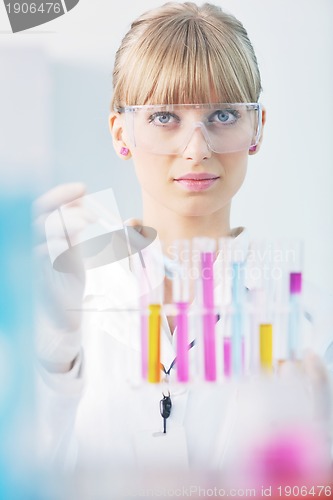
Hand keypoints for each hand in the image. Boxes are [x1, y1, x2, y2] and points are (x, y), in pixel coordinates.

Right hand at [34, 183, 92, 372]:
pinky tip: (67, 243)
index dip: (60, 194)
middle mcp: (37, 245)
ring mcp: (36, 261)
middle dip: (67, 207)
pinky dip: (54, 246)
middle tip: (91, 213)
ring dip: (64, 223)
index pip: (45, 206)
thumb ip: (75, 224)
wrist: (62, 317)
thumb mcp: (74, 248)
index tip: (82, 188)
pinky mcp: (39, 279)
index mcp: (45, 236)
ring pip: (40, 232)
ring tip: (86, 223)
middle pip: (42, 215)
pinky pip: (40, 257)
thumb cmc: (67, 280)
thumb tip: (80, 196)